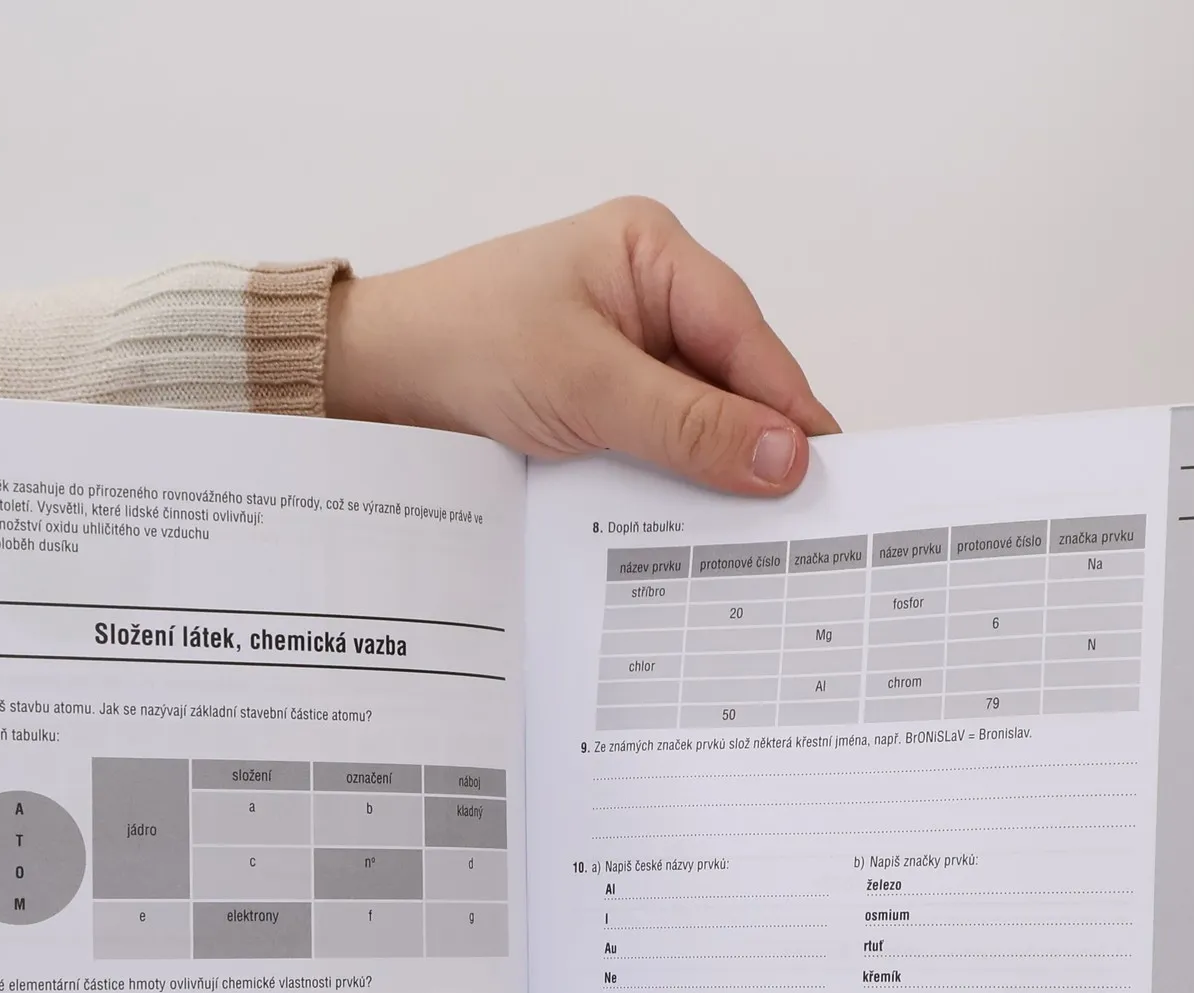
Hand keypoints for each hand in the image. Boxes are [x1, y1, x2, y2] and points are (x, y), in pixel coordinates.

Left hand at [325, 197, 838, 494]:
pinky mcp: (600, 405)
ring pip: (697, 422)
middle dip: (752, 447)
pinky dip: (669, 485)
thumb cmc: (462, 350)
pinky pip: (658, 447)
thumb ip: (689, 424)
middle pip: (732, 382)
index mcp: (653, 255)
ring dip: (708, 474)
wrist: (371, 386)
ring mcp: (625, 354)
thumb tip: (785, 457)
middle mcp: (648, 297)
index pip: (746, 338)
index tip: (822, 474)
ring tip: (742, 535)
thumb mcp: (586, 387)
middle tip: (791, 520)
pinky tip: (683, 527)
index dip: (787, 408)